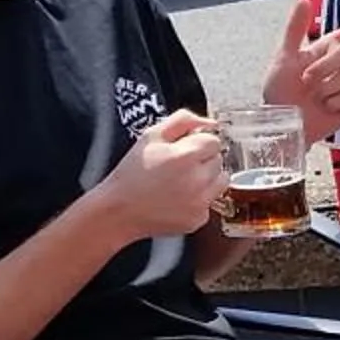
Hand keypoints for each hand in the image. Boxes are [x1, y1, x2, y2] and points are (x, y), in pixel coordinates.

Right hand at [93, 110, 224, 240]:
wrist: (119, 211)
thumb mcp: (151, 136)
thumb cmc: (132, 173)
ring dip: (207, 178)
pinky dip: (199, 199)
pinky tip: (178, 198)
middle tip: (178, 167)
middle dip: (202, 160)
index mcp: (186, 156)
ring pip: (221, 181)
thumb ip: (184, 120)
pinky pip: (210, 202)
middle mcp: (198, 181)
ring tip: (181, 181)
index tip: (183, 150)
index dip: (198, 143)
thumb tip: (211, 123)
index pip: (214, 142)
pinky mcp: (199, 219)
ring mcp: (200, 202)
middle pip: (218, 160)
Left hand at [264, 0, 339, 146]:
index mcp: (325, 50)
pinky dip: (336, 102)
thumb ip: (295, 29)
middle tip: (307, 79)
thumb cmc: (280, 91)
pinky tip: (326, 107)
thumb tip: (304, 0)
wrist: (283, 123)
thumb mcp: (284, 58)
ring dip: (328, 87)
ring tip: (314, 97)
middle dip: (325, 66)